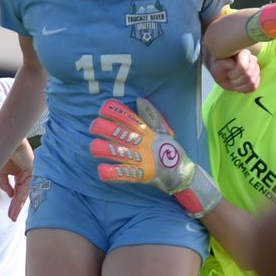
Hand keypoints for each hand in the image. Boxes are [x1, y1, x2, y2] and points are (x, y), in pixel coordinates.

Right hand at [0, 140, 33, 221]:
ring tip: (13, 215)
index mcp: (17, 172)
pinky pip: (26, 186)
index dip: (14, 203)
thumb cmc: (0, 151)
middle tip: (12, 217)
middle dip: (16, 207)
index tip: (10, 214)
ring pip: (24, 192)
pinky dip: (21, 195)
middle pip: (21, 194)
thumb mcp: (0, 172)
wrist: (2, 140)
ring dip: (18, 204)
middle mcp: (24, 173)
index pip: (17, 191)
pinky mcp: (31, 169)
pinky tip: (15, 202)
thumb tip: (10, 194)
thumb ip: (5, 184)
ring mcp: (28, 171)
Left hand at [89, 98, 220, 218]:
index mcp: (146, 132)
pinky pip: (123, 173)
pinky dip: (111, 173)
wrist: (182, 172)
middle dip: (102, 128)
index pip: (128, 118)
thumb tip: (140, 101)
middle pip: (118, 132)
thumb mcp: (162, 131)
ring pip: (117, 151)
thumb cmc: (169, 151)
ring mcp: (141, 159)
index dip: (114, 112)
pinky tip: (102, 170)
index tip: (102, 110)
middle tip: (93, 127)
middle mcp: (142, 143)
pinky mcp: (141, 174)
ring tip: (94, 148)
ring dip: (103, 148)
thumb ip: (151, 116)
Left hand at [207, 48, 259, 92]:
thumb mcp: (216, 66)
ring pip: (252, 82)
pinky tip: (239, 86)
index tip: (228, 74)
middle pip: (248, 76)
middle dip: (236, 81)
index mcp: (243, 53)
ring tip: (234, 82)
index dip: (233, 74)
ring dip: (240, 86)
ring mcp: (256, 68)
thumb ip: (223, 64)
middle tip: (230, 79)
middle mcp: (252, 59)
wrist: (223, 70)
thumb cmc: (220, 67)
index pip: (243, 67)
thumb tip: (232, 64)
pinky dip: (245, 89)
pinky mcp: (257, 77)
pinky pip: (254, 87)